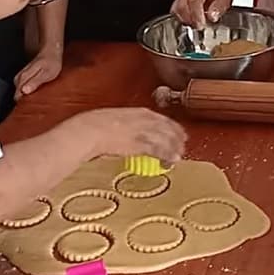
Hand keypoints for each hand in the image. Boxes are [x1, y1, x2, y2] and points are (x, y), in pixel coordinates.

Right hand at [13, 48, 62, 99]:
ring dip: (25, 95)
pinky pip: (21, 86)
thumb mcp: (46, 74)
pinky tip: (33, 92)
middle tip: (34, 103)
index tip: (30, 106)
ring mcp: (21, 75)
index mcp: (24, 77)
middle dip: (24, 100)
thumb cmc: (51, 62)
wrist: (51, 51)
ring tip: (35, 98)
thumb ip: (35, 82)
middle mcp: (20, 76)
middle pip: (17, 93)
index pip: (17, 94)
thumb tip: (24, 91)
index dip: (23, 102)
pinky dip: (27, 91)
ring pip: (19, 90)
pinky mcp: (24, 75)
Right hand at [64, 108, 187, 164]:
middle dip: (178, 139)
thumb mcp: (116, 118)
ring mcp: (145, 132)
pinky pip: (160, 151)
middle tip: (182, 147)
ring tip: (177, 158)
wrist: (91, 130)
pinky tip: (169, 162)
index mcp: (141, 112)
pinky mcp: (142, 144)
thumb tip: (128, 131)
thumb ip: (127, 123)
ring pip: (168, 141)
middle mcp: (147, 120)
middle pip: (170, 129)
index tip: (178, 134)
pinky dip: (167, 157)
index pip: (164, 119)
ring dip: (174, 150)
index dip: (173, 128)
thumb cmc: (96, 124)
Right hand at [171, 0, 235, 28]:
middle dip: (189, 20)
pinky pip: (175, 10)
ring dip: (185, 20)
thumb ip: (219, 6)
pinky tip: (191, 21)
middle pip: (181, 6)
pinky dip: (182, 18)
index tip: (201, 24)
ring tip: (196, 23)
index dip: (196, 15)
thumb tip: (212, 17)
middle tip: (200, 26)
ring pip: (176, 9)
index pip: (194, 1)